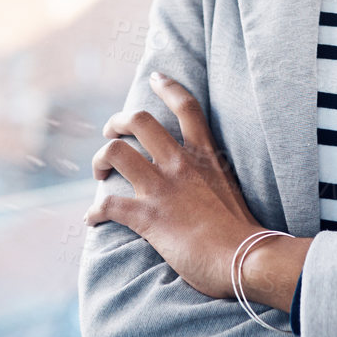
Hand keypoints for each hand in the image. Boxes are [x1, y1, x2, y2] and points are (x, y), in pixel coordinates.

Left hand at [87, 71, 268, 299]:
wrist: (244, 258)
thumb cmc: (243, 232)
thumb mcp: (231, 190)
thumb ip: (213, 178)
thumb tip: (206, 184)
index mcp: (205, 155)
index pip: (186, 107)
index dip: (168, 87)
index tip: (156, 77)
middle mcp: (180, 164)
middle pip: (139, 121)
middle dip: (117, 121)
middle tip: (111, 133)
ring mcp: (162, 188)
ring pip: (115, 153)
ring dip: (100, 161)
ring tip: (99, 173)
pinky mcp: (147, 216)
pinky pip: (108, 203)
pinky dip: (95, 211)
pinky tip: (93, 218)